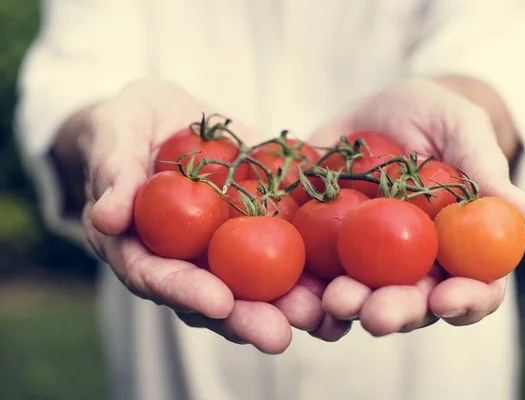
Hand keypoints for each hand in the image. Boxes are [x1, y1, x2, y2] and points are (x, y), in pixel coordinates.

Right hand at [79, 78, 326, 352]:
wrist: (165, 118)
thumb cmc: (127, 125)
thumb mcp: (113, 133)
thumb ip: (111, 169)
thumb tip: (105, 216)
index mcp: (140, 245)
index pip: (157, 276)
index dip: (185, 292)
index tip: (217, 303)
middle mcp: (185, 258)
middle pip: (212, 297)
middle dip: (246, 318)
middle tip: (278, 335)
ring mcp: (224, 246)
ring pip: (254, 285)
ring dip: (287, 304)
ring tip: (320, 315)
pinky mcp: (257, 226)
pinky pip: (284, 249)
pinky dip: (312, 268)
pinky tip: (341, 278)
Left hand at [308, 77, 524, 336]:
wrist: (380, 111)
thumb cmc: (435, 117)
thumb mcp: (461, 127)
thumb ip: (483, 165)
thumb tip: (518, 209)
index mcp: (458, 248)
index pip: (473, 288)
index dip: (466, 300)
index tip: (447, 299)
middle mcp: (414, 266)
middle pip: (411, 304)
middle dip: (396, 312)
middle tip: (376, 315)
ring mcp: (368, 262)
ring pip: (361, 298)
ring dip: (347, 309)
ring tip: (330, 304)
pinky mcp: (326, 249)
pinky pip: (314, 277)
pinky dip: (304, 291)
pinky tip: (292, 296)